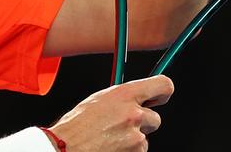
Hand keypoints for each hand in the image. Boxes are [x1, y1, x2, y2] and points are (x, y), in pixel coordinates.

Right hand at [46, 75, 173, 151]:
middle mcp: (134, 114)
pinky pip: (138, 151)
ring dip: (132, 138)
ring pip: (144, 137)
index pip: (163, 85)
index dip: (163, 91)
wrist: (67, 147)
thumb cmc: (77, 125)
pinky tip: (110, 146)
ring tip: (110, 138)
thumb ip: (121, 98)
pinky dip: (128, 151)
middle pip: (155, 118)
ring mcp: (136, 137)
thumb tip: (135, 99)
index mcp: (125, 94)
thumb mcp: (99, 100)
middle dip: (143, 122)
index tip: (160, 96)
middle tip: (124, 125)